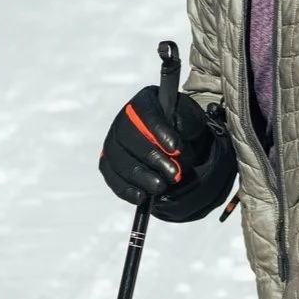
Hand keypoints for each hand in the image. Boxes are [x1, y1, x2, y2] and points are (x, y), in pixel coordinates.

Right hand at [98, 86, 236, 222]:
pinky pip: (111, 176)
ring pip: (120, 160)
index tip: (175, 149)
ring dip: (141, 177)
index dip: (159, 132)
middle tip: (174, 174)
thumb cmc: (181, 126)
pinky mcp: (108, 161)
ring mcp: (112, 141)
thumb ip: (186, 123)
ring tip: (160, 187)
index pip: (147, 114)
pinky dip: (125, 188)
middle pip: (130, 138)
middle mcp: (123, 119)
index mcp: (144, 102)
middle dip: (153, 158)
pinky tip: (141, 196)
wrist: (173, 140)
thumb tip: (178, 136)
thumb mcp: (190, 118)